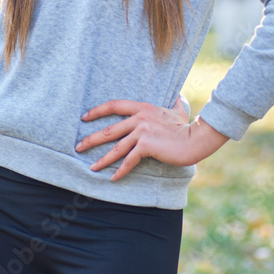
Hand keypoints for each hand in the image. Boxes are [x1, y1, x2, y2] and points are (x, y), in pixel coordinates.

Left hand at [75, 94, 228, 180]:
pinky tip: (113, 178)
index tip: (84, 117)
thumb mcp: (177, 110)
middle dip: (91, 139)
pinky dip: (120, 170)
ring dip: (102, 159)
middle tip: (78, 146)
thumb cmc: (186, 126)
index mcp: (143, 107)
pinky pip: (129, 160)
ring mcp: (142, 131)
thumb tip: (178, 95)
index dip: (97, 111)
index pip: (114, 105)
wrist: (195, 139)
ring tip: (91, 167)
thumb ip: (174, 102)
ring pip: (116, 147)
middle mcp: (139, 118)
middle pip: (109, 129)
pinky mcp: (146, 146)